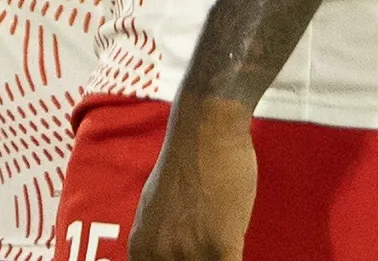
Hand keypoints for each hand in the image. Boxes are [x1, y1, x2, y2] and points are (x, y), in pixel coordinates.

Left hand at [129, 96, 256, 260]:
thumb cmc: (187, 163)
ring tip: (226, 249)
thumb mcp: (155, 207)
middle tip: (213, 252)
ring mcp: (189, 253)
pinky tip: (236, 249)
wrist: (206, 129)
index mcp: (141, 247)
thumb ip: (160, 240)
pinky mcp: (220, 247)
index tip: (193, 258)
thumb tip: (169, 256)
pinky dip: (236, 259)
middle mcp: (159, 254)